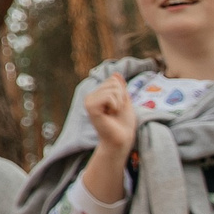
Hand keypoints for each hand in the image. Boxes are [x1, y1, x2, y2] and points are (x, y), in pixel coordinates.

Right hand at [77, 72, 134, 205]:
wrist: (121, 140)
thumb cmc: (123, 123)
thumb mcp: (125, 101)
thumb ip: (120, 88)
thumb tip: (116, 73)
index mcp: (97, 95)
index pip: (113, 80)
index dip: (122, 93)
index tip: (118, 108)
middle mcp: (90, 96)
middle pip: (113, 83)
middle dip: (121, 97)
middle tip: (116, 112)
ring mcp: (89, 101)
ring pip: (113, 89)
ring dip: (119, 103)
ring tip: (113, 114)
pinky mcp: (91, 107)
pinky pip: (109, 97)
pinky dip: (115, 106)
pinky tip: (109, 115)